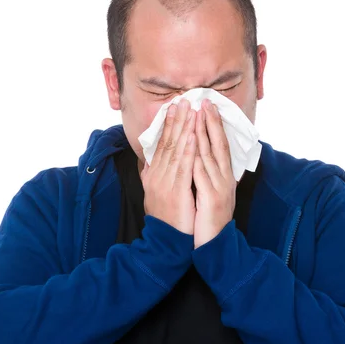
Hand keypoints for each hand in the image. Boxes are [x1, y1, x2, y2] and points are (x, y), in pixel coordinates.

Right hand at [140, 99, 196, 234]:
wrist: (164, 243)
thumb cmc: (165, 219)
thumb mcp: (154, 194)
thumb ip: (152, 176)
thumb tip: (149, 160)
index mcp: (152, 175)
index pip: (161, 145)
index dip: (168, 125)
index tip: (174, 107)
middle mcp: (156, 176)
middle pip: (167, 143)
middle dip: (176, 120)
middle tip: (183, 100)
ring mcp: (164, 183)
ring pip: (175, 150)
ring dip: (184, 129)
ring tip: (190, 111)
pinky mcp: (176, 191)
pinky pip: (183, 166)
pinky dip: (189, 149)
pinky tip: (194, 136)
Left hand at [193, 99, 235, 247]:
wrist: (215, 244)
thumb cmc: (208, 217)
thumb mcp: (207, 192)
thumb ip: (202, 174)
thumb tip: (195, 156)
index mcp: (223, 175)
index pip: (218, 144)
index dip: (212, 124)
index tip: (204, 106)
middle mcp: (224, 178)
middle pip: (218, 145)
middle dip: (210, 122)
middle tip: (203, 102)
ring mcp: (219, 188)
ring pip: (210, 156)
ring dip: (203, 136)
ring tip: (196, 117)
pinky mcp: (212, 199)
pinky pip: (203, 176)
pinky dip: (197, 161)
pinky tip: (191, 147)